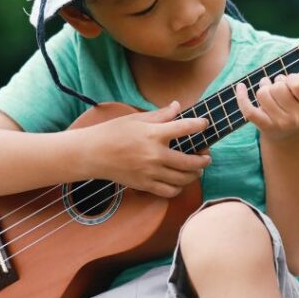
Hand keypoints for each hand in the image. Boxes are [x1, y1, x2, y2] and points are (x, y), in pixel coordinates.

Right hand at [84, 101, 211, 197]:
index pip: (184, 128)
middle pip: (190, 161)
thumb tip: (177, 106)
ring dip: (194, 174)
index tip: (204, 124)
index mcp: (153, 134)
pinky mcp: (144, 184)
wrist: (92, 153)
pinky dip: (178, 188)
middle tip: (206, 157)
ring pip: (182, 178)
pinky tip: (179, 182)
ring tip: (197, 170)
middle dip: (203, 160)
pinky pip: (169, 191)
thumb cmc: (112, 132)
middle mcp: (154, 154)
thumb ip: (160, 115)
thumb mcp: (135, 119)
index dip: (198, 125)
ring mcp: (150, 172)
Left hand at [235, 68, 298, 142]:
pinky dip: (242, 96)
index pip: (297, 82)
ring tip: (267, 90)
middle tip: (278, 86)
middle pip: (277, 87)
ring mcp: (281, 124)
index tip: (291, 80)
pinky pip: (248, 109)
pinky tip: (240, 86)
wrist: (287, 135)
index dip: (291, 77)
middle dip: (275, 82)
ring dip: (263, 87)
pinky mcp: (264, 127)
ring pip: (262, 93)